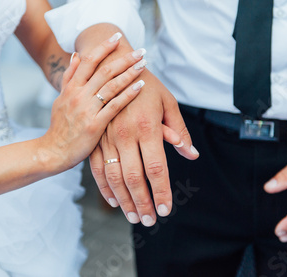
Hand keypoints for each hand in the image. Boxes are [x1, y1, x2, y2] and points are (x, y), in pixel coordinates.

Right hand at [42, 33, 146, 171]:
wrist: (53, 152)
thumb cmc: (59, 126)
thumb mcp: (60, 99)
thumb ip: (69, 77)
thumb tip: (76, 55)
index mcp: (71, 87)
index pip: (88, 60)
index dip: (103, 47)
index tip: (116, 36)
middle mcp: (78, 95)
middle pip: (104, 70)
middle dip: (124, 58)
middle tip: (140, 50)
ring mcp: (87, 110)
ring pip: (111, 86)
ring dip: (129, 73)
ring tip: (143, 64)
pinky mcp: (95, 125)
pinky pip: (114, 106)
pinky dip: (128, 94)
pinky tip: (140, 86)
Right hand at [89, 51, 199, 226]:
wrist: (113, 65)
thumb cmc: (146, 84)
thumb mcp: (167, 103)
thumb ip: (178, 130)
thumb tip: (191, 154)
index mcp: (147, 127)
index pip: (157, 168)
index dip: (162, 192)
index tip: (167, 210)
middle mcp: (125, 135)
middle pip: (134, 178)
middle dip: (143, 203)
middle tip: (150, 221)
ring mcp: (107, 137)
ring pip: (114, 177)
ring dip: (124, 200)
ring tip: (134, 217)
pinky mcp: (95, 138)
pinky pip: (97, 168)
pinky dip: (104, 187)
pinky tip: (113, 201)